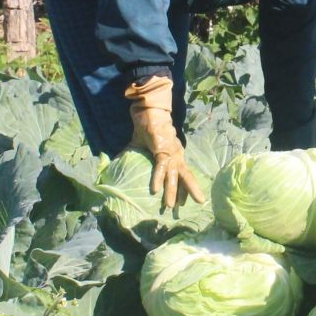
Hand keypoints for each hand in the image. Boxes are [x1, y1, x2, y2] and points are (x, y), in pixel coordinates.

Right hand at [125, 75, 206, 207]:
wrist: (147, 110)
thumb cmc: (147, 126)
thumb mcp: (140, 146)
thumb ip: (132, 156)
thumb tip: (117, 163)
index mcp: (174, 154)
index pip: (181, 174)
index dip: (184, 188)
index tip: (183, 202)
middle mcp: (176, 155)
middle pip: (187, 176)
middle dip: (191, 191)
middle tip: (198, 204)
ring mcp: (171, 152)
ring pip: (175, 175)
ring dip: (173, 191)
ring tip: (171, 206)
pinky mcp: (163, 149)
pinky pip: (161, 166)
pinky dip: (158, 178)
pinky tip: (155, 189)